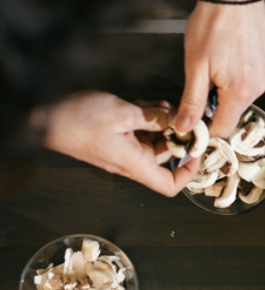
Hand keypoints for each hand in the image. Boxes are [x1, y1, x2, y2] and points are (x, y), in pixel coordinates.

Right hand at [41, 92, 198, 195]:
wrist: (42, 116)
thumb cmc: (77, 120)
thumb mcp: (122, 114)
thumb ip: (153, 118)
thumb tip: (175, 121)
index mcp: (134, 163)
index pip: (169, 185)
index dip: (188, 173)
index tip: (197, 152)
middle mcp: (131, 160)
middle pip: (165, 155)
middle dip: (176, 135)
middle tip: (182, 115)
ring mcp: (122, 148)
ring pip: (153, 139)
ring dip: (161, 122)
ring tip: (161, 105)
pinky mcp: (114, 137)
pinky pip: (139, 131)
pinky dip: (147, 118)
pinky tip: (146, 104)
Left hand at [179, 1, 264, 137]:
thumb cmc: (212, 25)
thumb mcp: (195, 65)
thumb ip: (192, 101)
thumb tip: (184, 128)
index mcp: (239, 92)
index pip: (223, 129)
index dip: (205, 127)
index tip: (192, 115)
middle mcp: (258, 86)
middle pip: (234, 111)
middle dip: (216, 103)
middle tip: (202, 78)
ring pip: (243, 94)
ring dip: (228, 87)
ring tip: (218, 60)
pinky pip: (253, 78)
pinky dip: (240, 73)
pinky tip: (231, 53)